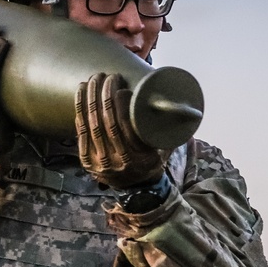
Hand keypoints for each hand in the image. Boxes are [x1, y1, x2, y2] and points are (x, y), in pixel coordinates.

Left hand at [75, 73, 165, 188]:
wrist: (135, 189)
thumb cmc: (152, 160)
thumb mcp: (164, 149)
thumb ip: (170, 129)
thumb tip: (187, 106)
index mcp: (138, 159)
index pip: (126, 128)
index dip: (121, 106)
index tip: (122, 89)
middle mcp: (117, 162)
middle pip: (107, 123)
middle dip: (105, 96)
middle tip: (108, 77)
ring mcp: (99, 162)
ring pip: (92, 125)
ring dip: (91, 99)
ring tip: (94, 79)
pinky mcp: (86, 160)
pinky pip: (81, 131)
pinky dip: (80, 110)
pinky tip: (82, 92)